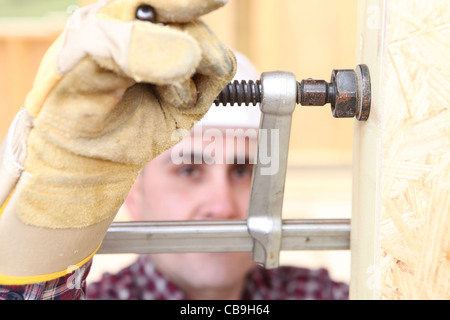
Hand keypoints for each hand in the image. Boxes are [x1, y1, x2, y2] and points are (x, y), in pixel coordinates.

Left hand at [0, 0, 234, 283]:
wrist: (88, 152)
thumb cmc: (77, 107)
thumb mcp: (84, 73)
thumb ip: (129, 53)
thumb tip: (188, 52)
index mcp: (119, 15)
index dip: (185, 1)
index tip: (216, 0)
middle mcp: (153, 31)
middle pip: (191, 22)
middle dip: (177, 53)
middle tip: (145, 81)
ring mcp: (179, 57)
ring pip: (212, 49)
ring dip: (188, 77)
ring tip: (158, 93)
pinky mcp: (198, 84)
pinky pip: (223, 71)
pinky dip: (201, 90)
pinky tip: (175, 101)